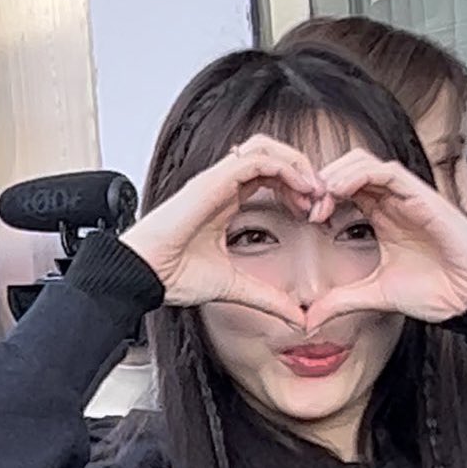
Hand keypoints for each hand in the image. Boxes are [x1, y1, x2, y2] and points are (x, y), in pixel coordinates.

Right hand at [122, 135, 322, 325]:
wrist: (144, 275)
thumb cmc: (173, 276)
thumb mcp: (236, 287)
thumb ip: (267, 298)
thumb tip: (297, 318)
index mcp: (225, 202)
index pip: (268, 178)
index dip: (296, 190)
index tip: (313, 215)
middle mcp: (221, 186)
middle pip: (271, 157)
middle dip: (302, 174)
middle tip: (322, 200)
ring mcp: (216, 180)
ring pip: (266, 150)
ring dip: (296, 165)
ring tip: (316, 189)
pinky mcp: (212, 181)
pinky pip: (256, 158)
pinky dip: (284, 167)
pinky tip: (303, 189)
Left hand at [306, 150, 466, 328]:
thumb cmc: (439, 291)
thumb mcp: (376, 296)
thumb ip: (342, 301)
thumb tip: (310, 318)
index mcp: (383, 218)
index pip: (344, 191)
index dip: (319, 198)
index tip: (302, 219)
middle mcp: (394, 202)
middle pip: (348, 169)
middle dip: (321, 183)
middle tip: (305, 205)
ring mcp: (408, 196)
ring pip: (364, 163)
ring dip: (336, 175)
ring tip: (319, 199)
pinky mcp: (423, 195)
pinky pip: (387, 171)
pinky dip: (359, 174)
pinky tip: (339, 192)